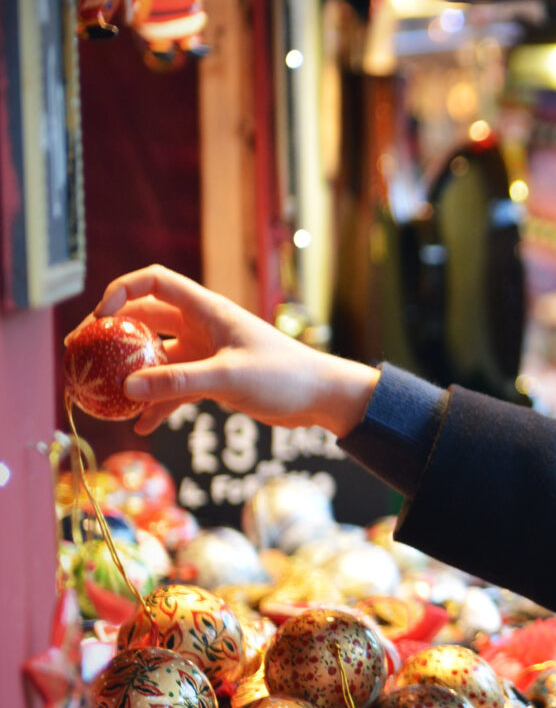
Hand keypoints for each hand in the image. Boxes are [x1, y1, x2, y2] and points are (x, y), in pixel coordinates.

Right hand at [92, 265, 379, 437]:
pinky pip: (175, 387)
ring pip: (155, 357)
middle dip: (112, 334)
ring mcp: (205, 352)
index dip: (121, 292)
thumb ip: (179, 382)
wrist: (321, 397)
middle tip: (83, 353)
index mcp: (206, 311)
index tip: (101, 319)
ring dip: (130, 372)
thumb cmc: (285, 377)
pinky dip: (158, 402)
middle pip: (144, 319)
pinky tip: (141, 425)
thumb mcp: (229, 378)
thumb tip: (127, 387)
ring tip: (100, 391)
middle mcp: (201, 326)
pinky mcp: (212, 378)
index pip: (154, 282)